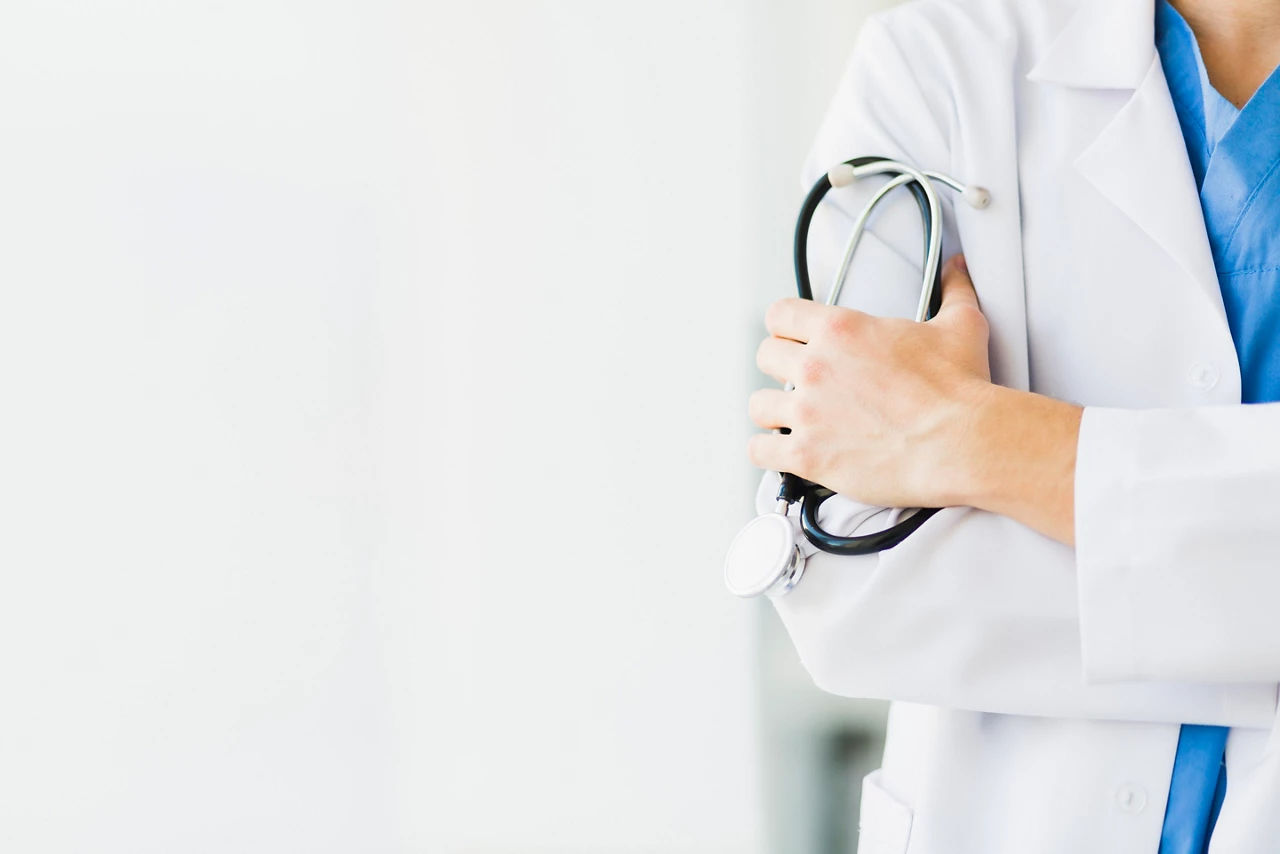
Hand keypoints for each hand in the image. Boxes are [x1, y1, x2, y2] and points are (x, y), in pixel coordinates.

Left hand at [747, 255, 995, 509]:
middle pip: (766, 356)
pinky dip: (767, 452)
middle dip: (781, 367)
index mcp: (841, 329)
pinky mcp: (807, 455)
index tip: (794, 336)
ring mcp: (807, 413)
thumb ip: (953, 290)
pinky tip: (782, 451)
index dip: (786, 325)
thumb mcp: (960, 325)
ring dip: (772, 411)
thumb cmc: (959, 390)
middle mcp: (816, 367)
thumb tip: (956, 268)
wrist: (961, 443)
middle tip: (800, 380)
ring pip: (758, 405)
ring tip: (790, 418)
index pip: (780, 314)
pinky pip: (760, 451)